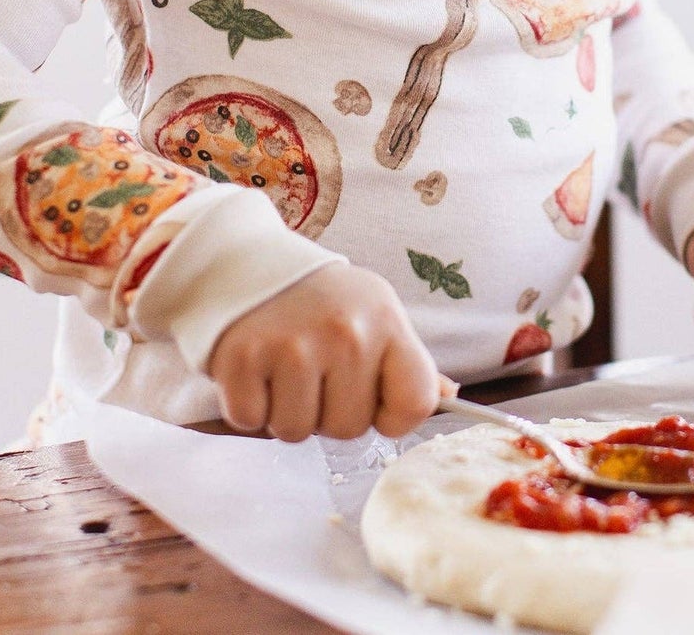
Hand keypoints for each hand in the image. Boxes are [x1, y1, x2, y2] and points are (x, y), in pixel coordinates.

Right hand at [207, 263, 439, 441]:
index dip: (392, 416)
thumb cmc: (319, 301)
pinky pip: (251, 422)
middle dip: (328, 411)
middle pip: (350, 428)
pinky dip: (248, 406)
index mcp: (386, 320)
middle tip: (312, 369)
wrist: (247, 262)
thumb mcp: (374, 315)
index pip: (416, 403)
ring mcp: (292, 344)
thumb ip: (409, 363)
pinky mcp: (242, 358)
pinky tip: (254, 369)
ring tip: (282, 367)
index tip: (370, 397)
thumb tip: (451, 398)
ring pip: (298, 432)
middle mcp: (345, 331)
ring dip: (286, 411)